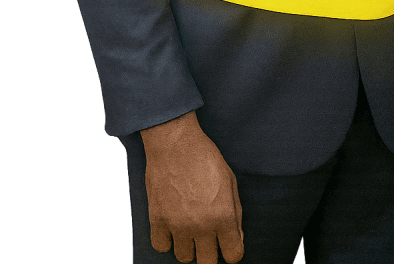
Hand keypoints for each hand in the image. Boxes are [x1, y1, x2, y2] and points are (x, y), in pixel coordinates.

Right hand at [140, 111, 243, 263]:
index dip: (232, 250)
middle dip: (211, 251)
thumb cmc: (205, 157)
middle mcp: (201, 226)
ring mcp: (177, 225)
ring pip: (184, 257)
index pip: (233, 255)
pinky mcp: (157, 220)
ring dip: (188, 245)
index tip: (227, 243)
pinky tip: (172, 225)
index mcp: (223, 216)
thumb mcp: (230, 181)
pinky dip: (167, 239)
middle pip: (208, 262)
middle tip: (208, 236)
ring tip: (188, 226)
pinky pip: (162, 246)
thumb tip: (236, 237)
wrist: (175, 142)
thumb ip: (235, 213)